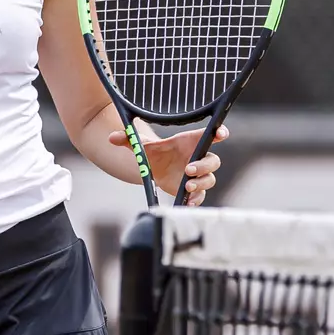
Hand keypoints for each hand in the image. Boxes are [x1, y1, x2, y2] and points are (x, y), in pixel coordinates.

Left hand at [109, 124, 224, 205]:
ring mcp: (198, 175)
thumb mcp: (141, 146)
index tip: (221, 133)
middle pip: (212, 160)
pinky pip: (202, 195)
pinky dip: (197, 199)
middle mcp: (198, 158)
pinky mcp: (194, 190)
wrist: (154, 168)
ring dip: (200, 183)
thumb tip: (112, 137)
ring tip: (186, 186)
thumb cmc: (154, 153)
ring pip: (209, 179)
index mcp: (190, 142)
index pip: (210, 135)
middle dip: (204, 166)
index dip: (219, 132)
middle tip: (188, 170)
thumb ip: (129, 140)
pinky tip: (188, 202)